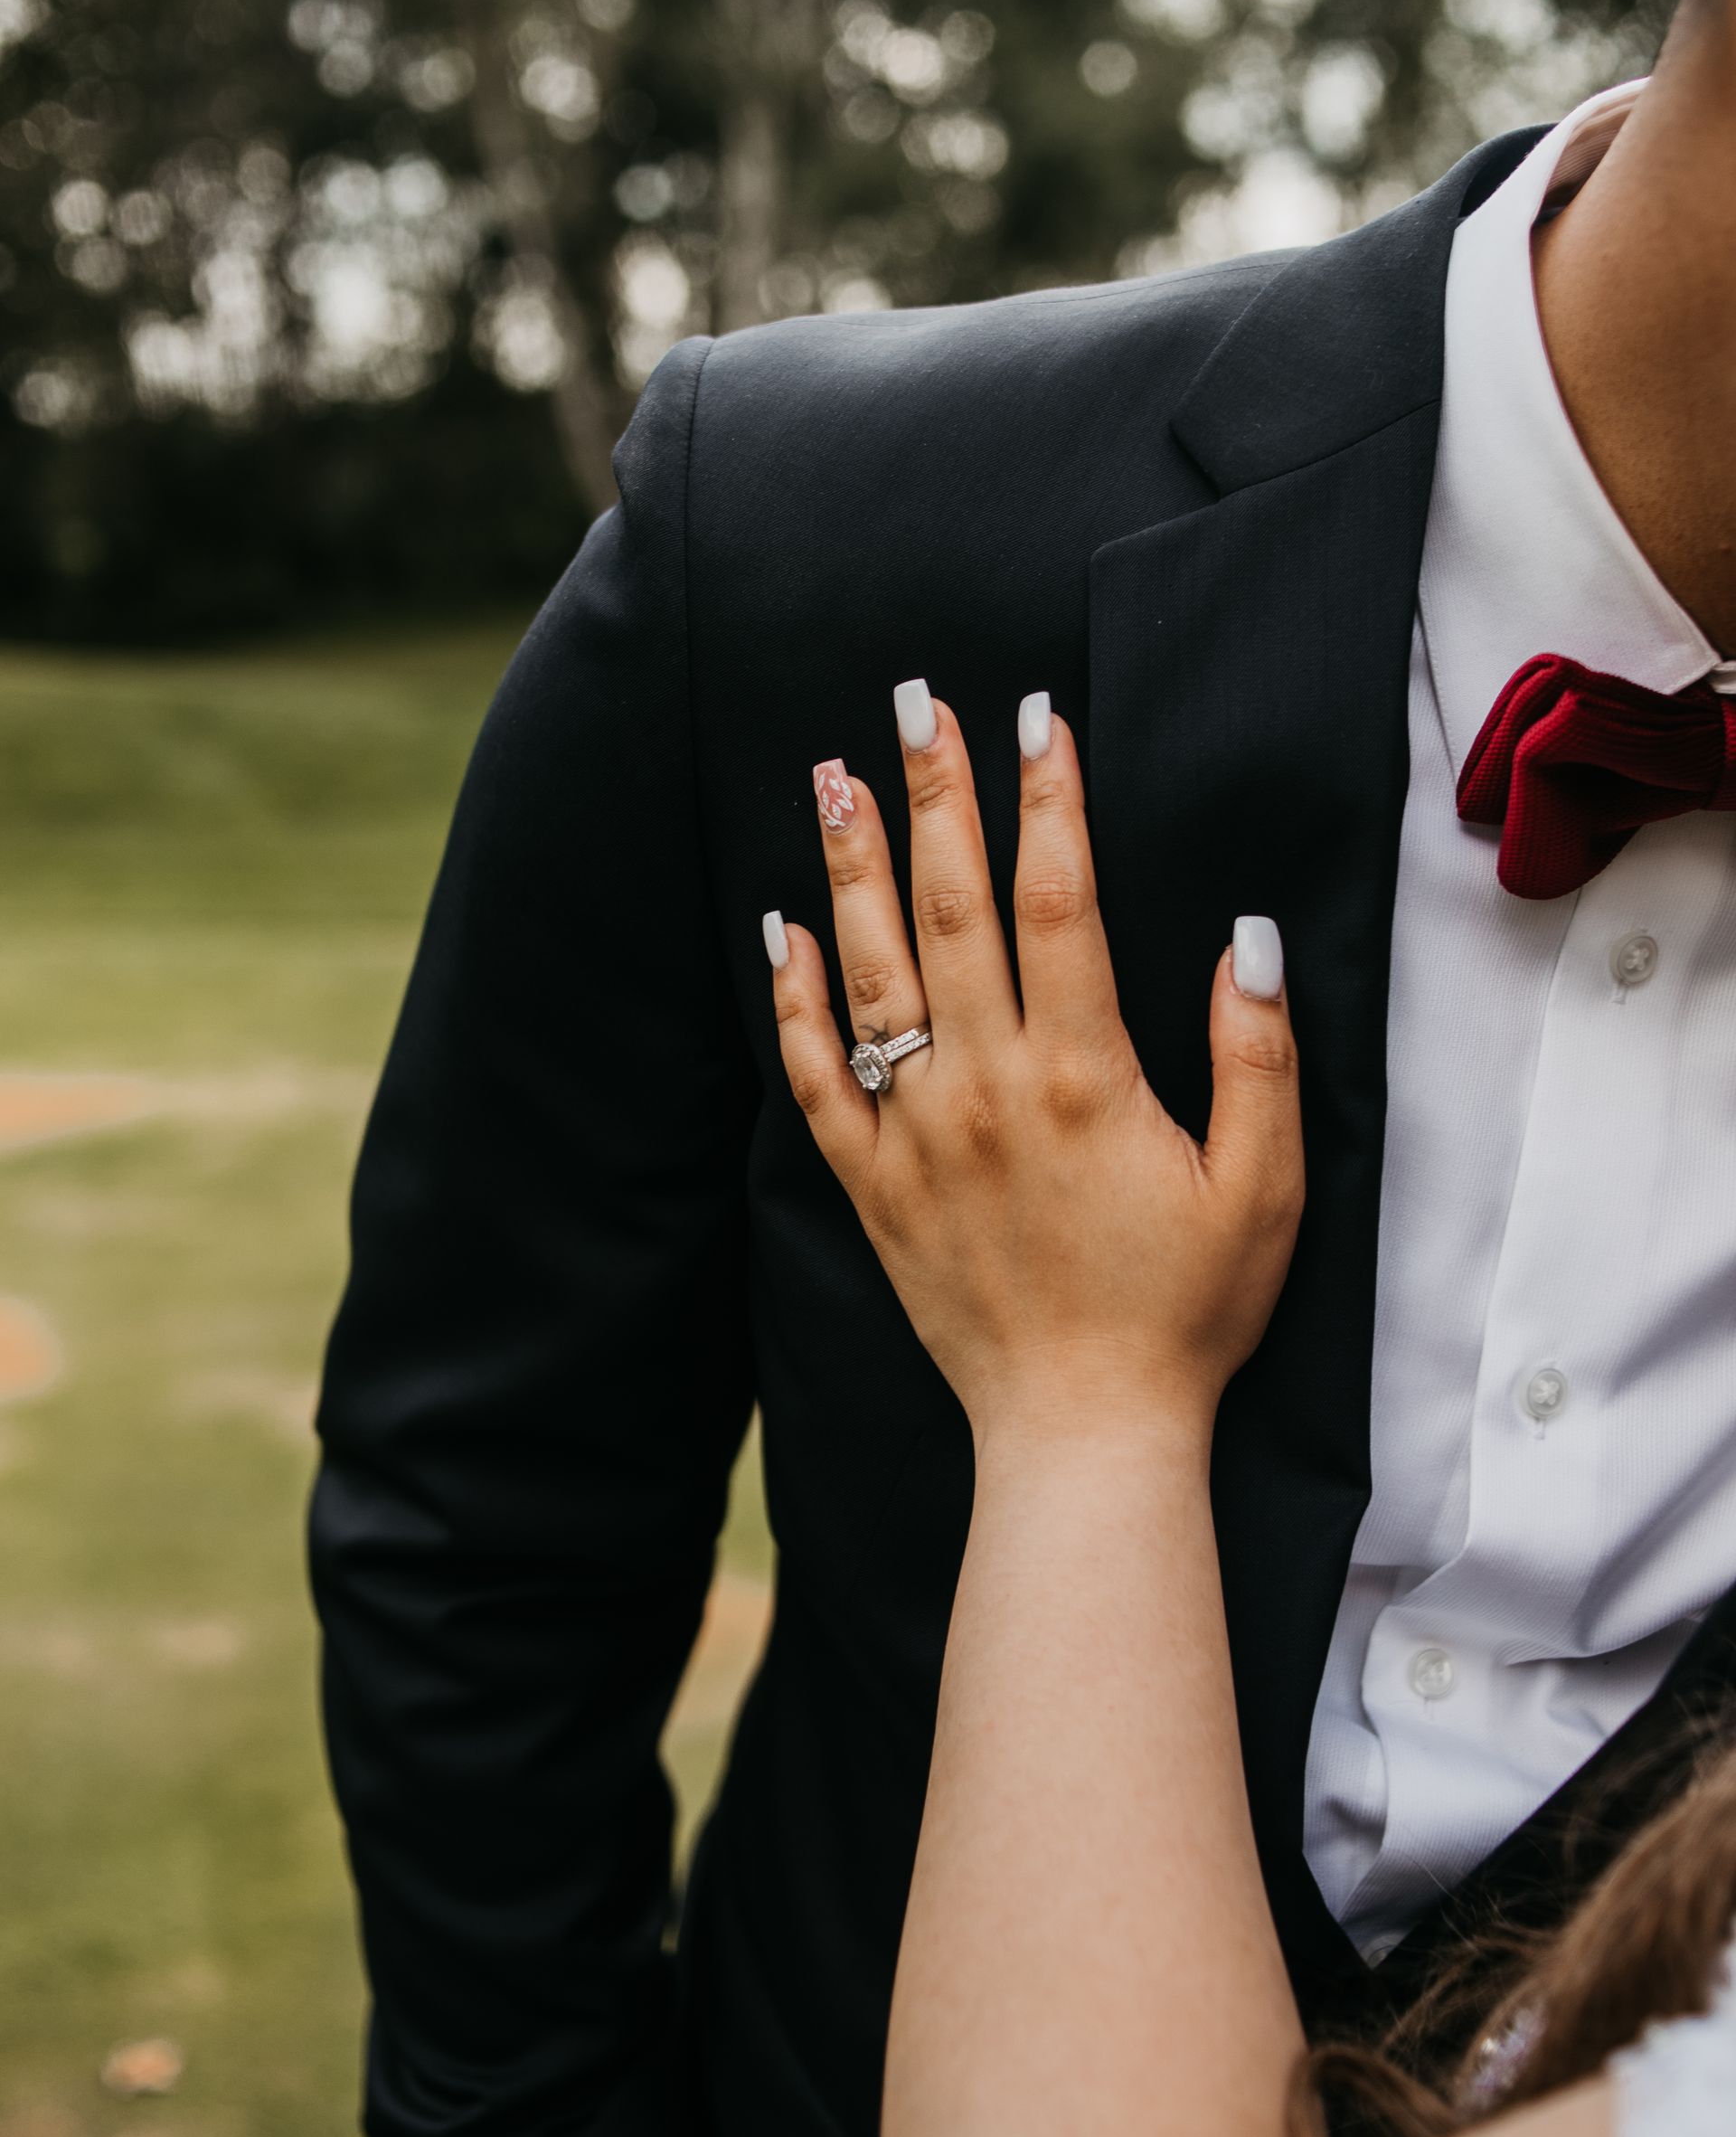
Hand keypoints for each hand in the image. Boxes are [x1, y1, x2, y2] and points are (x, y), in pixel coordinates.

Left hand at [765, 685, 1303, 1456]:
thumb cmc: (1186, 1313)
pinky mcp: (874, 1183)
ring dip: (850, 866)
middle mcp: (987, 1086)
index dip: (1048, 798)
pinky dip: (792, 999)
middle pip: (952, 906)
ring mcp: (918, 1133)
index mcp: (1086, 1075)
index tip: (1032, 715)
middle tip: (913, 700)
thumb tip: (1242, 935)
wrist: (1082, 1436)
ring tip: (835, 775)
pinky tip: (779, 929)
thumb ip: (1255, 1056)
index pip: (1060, 900)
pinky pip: (816, 1076)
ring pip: (871, 971)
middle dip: (935, 792)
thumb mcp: (1265, 1189)